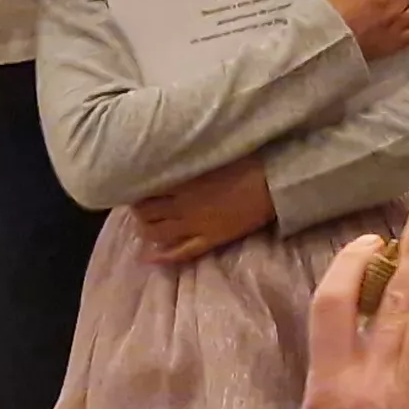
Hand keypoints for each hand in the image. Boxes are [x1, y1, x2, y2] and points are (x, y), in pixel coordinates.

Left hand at [131, 157, 276, 262]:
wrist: (274, 183)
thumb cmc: (247, 160)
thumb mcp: (211, 151)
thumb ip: (187, 155)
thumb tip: (165, 151)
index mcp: (183, 182)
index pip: (145, 190)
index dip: (135, 189)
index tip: (133, 184)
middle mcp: (183, 206)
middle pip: (146, 213)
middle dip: (137, 210)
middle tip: (137, 205)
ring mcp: (196, 226)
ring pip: (158, 234)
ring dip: (145, 230)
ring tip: (144, 225)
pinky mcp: (210, 240)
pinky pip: (181, 253)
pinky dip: (163, 257)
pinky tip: (149, 257)